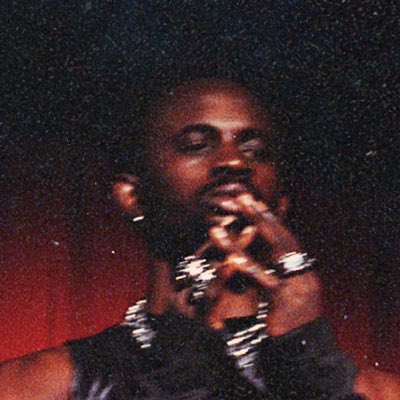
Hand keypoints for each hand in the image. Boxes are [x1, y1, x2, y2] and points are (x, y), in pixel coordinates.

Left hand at [207, 193, 321, 335]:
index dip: (268, 217)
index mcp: (303, 267)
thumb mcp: (291, 288)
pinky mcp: (285, 302)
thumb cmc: (294, 316)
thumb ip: (282, 266)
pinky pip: (263, 282)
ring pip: (268, 256)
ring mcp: (297, 285)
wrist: (307, 349)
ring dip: (239, 241)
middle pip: (280, 237)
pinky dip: (247, 269)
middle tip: (241, 198)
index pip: (285, 236)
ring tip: (217, 228)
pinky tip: (230, 260)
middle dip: (259, 216)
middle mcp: (304, 272)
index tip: (252, 200)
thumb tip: (269, 249)